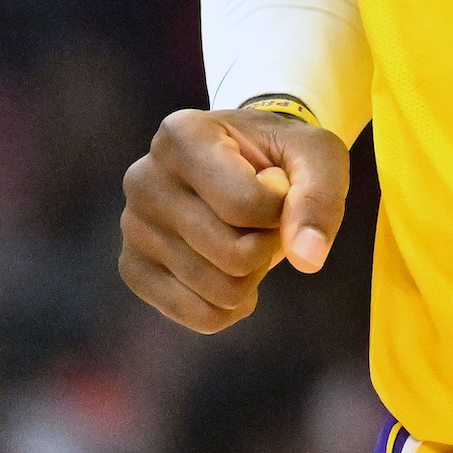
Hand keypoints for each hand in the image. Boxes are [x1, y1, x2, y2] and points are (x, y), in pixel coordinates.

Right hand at [117, 106, 347, 332]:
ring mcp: (132, 227)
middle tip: (263, 218)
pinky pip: (201, 317)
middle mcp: (144, 179)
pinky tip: (233, 272)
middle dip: (270, 244)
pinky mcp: (133, 268)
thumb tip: (308, 257)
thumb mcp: (316, 155)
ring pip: (221, 292)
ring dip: (254, 273)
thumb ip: (320, 196)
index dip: (283, 209)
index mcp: (182, 135)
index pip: (247, 205)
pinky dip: (233, 305)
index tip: (278, 185)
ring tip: (244, 235)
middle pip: (235, 255)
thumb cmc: (280, 156)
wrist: (243, 163)